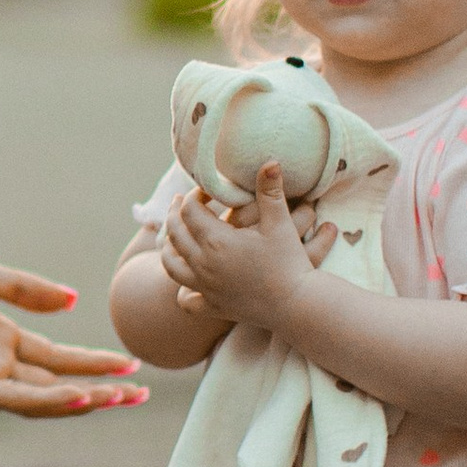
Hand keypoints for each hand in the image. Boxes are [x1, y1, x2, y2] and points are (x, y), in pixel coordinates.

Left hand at [0, 251, 146, 418]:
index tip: (132, 365)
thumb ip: (23, 288)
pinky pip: (10, 399)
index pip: (57, 358)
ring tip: (119, 398)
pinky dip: (44, 401)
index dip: (94, 363)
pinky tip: (76, 397)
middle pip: (58, 383)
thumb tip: (70, 301)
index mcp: (0, 339)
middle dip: (101, 390)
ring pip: (41, 398)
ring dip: (82, 400)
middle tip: (142, 395)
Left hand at [160, 168, 332, 325]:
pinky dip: (182, 289)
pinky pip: (186, 299)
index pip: (190, 210)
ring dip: (170, 247)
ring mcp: (205, 287)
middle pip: (175, 234)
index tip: (205, 190)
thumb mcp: (280, 224)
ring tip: (175, 237)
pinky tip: (189, 282)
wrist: (296, 305)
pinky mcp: (213, 306)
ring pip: (172, 265)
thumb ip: (270, 191)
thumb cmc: (290, 263)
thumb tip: (269, 160)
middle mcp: (203, 264)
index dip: (193, 196)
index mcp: (216, 241)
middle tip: (182, 203)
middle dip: (176, 215)